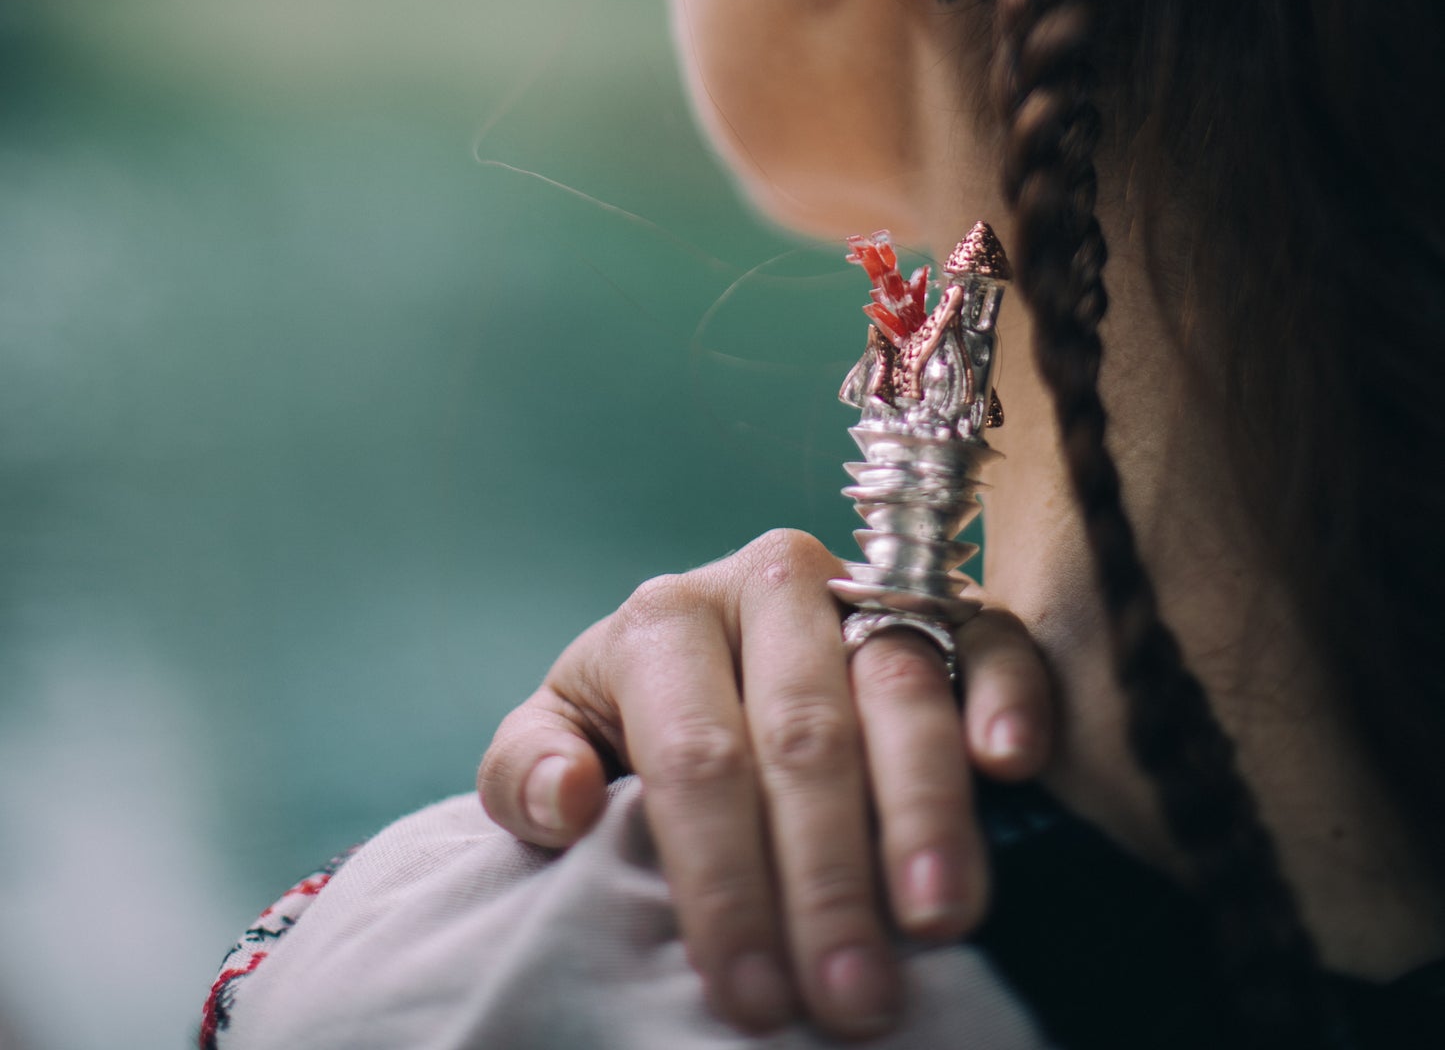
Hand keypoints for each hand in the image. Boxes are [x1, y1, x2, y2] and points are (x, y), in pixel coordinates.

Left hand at [478, 528, 1051, 1040]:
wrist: (713, 654)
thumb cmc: (631, 723)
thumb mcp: (560, 734)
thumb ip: (528, 768)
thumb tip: (562, 801)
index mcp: (667, 618)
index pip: (695, 752)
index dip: (720, 877)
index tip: (747, 994)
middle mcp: (771, 585)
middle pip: (803, 732)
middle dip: (825, 875)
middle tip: (850, 999)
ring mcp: (864, 589)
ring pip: (900, 686)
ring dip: (922, 810)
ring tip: (937, 920)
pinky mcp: (947, 605)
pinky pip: (990, 635)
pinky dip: (1007, 692)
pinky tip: (1010, 763)